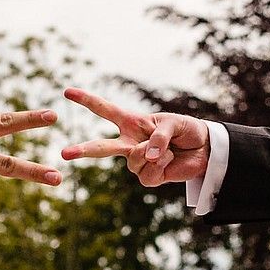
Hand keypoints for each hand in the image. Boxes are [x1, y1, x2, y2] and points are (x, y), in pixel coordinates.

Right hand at [59, 88, 210, 187]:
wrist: (204, 150)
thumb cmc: (186, 130)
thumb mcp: (174, 124)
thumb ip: (158, 137)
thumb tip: (146, 156)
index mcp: (132, 123)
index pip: (105, 110)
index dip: (86, 100)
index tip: (66, 92)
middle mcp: (129, 143)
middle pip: (101, 147)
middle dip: (82, 150)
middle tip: (64, 154)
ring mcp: (137, 161)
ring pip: (133, 161)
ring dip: (155, 154)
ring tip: (168, 150)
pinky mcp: (148, 177)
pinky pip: (147, 174)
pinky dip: (162, 166)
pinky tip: (169, 161)